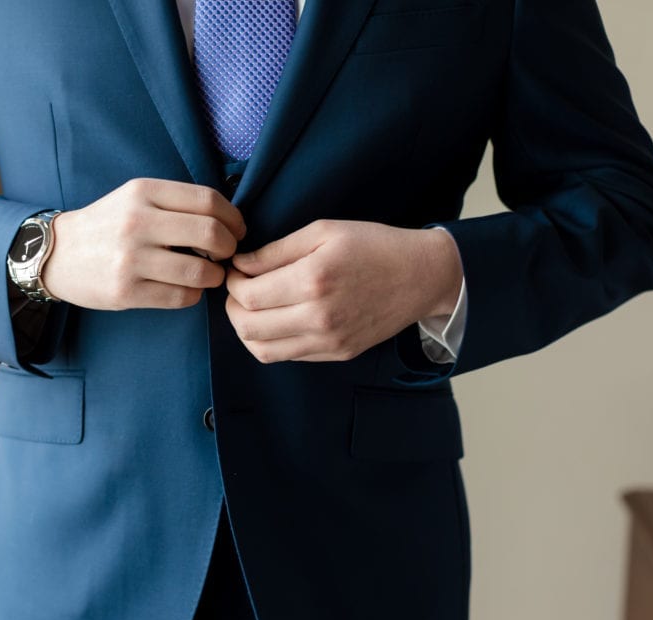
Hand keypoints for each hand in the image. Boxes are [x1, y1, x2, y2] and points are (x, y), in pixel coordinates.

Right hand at [42, 178, 245, 309]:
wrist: (57, 253)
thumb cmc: (108, 225)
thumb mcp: (136, 198)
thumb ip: (176, 203)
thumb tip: (228, 221)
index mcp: (143, 192)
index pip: (208, 200)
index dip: (233, 218)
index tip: (236, 230)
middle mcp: (137, 222)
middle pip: (211, 234)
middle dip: (230, 248)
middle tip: (227, 254)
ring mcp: (131, 259)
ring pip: (200, 271)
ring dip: (215, 276)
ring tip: (209, 274)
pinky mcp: (126, 291)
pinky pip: (181, 297)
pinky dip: (193, 295)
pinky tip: (187, 288)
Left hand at [225, 220, 462, 362]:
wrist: (420, 276)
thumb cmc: (372, 245)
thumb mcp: (323, 231)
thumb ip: (276, 250)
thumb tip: (240, 264)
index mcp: (313, 280)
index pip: (246, 295)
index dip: (231, 282)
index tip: (236, 269)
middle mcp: (318, 317)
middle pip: (247, 326)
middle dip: (232, 306)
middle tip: (239, 288)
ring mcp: (328, 341)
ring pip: (261, 350)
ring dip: (246, 329)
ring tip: (253, 307)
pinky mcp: (336, 353)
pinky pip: (286, 356)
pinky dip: (270, 341)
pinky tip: (276, 319)